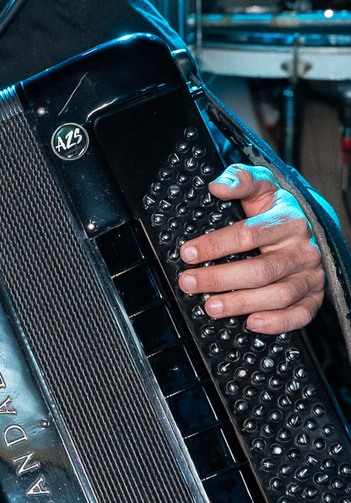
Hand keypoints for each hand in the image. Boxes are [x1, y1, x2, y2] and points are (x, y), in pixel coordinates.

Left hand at [177, 164, 323, 334]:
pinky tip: (251, 322)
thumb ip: (239, 180)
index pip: (248, 235)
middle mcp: (302, 250)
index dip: (215, 245)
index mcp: (288, 221)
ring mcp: (310, 275)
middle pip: (260, 270)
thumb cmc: (278, 210)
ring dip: (241, 304)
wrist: (311, 225)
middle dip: (219, 279)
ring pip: (278, 295)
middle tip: (190, 283)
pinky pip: (300, 314)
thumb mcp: (261, 187)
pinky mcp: (314, 296)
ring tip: (211, 307)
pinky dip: (277, 323)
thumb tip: (217, 186)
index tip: (187, 253)